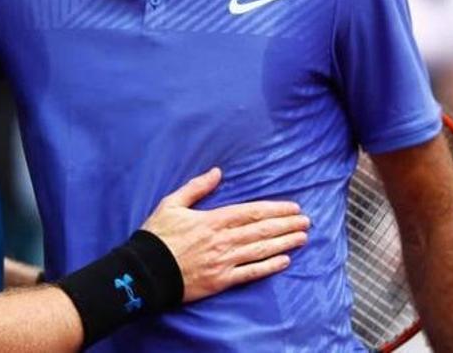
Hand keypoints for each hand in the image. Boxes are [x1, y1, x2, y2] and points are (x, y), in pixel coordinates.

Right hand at [141, 168, 308, 302]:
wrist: (145, 271)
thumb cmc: (157, 236)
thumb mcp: (171, 204)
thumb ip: (196, 187)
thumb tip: (217, 172)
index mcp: (212, 220)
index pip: (251, 212)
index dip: (275, 209)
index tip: (293, 207)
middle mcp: (222, 240)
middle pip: (261, 231)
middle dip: (286, 225)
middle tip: (306, 221)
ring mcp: (224, 262)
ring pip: (261, 250)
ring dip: (284, 243)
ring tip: (302, 237)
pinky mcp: (221, 280)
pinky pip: (251, 273)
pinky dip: (269, 267)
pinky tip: (285, 261)